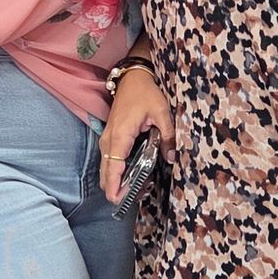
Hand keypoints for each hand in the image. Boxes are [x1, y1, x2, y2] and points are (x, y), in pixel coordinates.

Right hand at [100, 65, 174, 204]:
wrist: (132, 77)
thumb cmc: (145, 92)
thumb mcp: (161, 112)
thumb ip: (167, 136)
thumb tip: (172, 158)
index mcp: (120, 136)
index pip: (113, 167)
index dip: (114, 186)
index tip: (118, 201)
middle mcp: (109, 140)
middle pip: (106, 173)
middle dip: (117, 189)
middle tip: (137, 197)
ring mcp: (107, 139)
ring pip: (106, 168)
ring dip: (118, 182)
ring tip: (139, 189)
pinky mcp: (110, 139)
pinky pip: (110, 161)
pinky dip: (117, 172)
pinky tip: (134, 176)